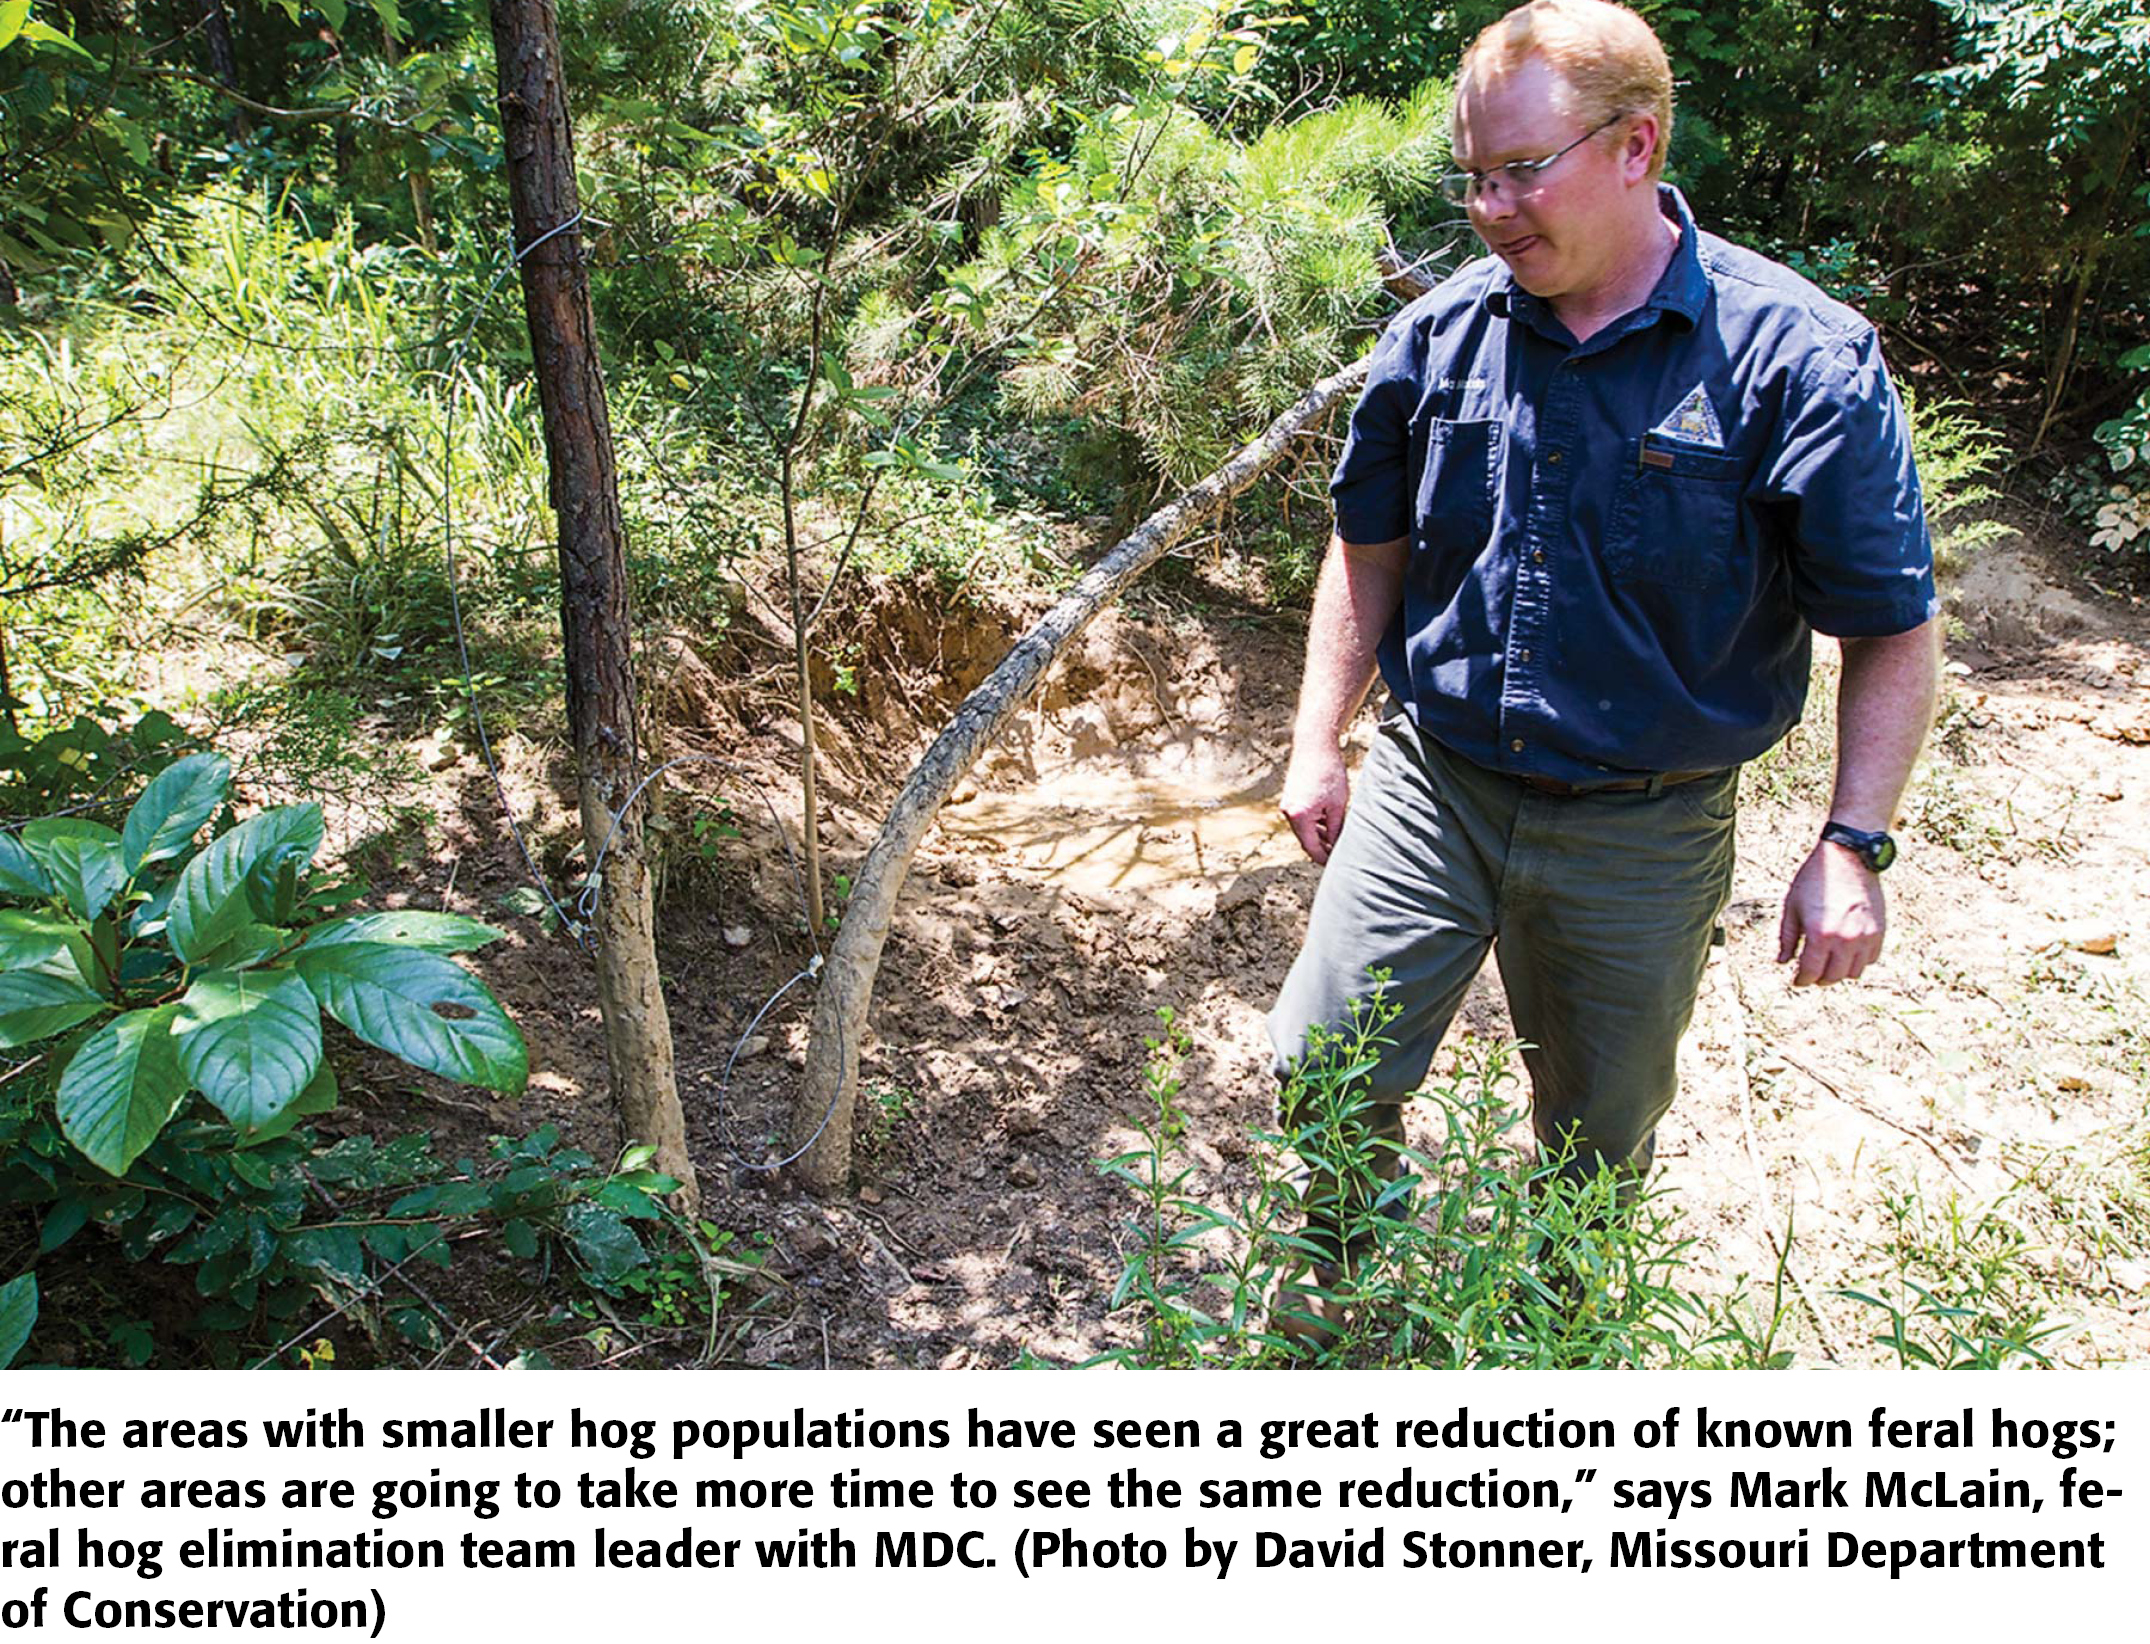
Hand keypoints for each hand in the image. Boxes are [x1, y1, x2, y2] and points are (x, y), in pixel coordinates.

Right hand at [1279, 741, 1350, 864]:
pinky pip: (1302, 818)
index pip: (1312, 848)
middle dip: (1323, 848)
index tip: (1337, 865)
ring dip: (1319, 835)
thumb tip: (1336, 847)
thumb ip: (1336, 830)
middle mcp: (1289, 812)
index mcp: (1300, 817)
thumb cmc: (1329, 772)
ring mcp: (1287, 804)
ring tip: (1338, 836)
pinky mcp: (1290, 797)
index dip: (1325, 859)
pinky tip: (1329, 822)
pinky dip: (1314, 823)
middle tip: (1340, 854)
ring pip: (1304, 829)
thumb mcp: (1338, 805)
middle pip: (1306, 840)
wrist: (1315, 745)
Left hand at [1776, 841, 1885, 985]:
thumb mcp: (1792, 906)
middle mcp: (1845, 940)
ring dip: (1839, 972)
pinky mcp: (1879, 931)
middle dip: (1819, 979)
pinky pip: (1870, 959)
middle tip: (1811, 973)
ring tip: (1829, 962)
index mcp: (1820, 935)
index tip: (1797, 980)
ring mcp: (1865, 937)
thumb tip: (1783, 961)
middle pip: (1833, 977)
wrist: (1848, 858)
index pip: (1811, 972)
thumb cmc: (1815, 879)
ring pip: (1853, 972)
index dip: (1801, 980)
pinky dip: (1858, 961)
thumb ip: (1786, 937)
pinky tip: (1846, 952)